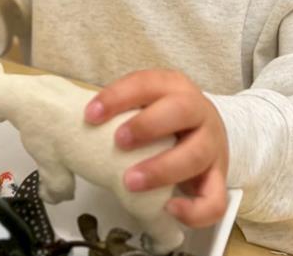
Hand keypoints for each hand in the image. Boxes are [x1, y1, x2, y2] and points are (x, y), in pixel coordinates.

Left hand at [85, 69, 228, 227]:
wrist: (207, 130)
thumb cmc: (166, 119)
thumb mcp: (147, 103)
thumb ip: (120, 113)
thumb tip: (73, 134)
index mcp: (174, 87)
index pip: (147, 83)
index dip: (118, 97)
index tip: (91, 115)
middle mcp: (198, 112)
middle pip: (182, 110)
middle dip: (148, 125)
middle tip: (118, 141)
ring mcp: (212, 145)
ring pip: (197, 154)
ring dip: (162, 168)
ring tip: (131, 181)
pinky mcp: (218, 178)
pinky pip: (214, 199)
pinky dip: (194, 209)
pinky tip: (169, 209)